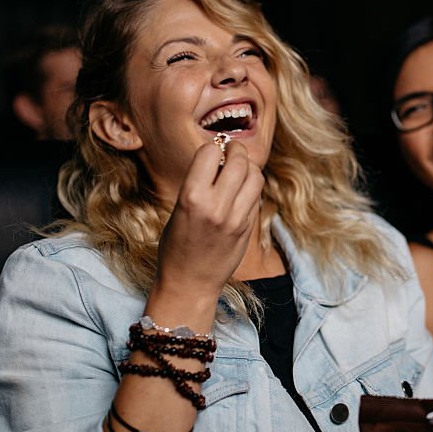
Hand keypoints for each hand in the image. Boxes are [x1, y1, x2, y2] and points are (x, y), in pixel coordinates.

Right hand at [150, 141, 263, 315]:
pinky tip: (241, 192)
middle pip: (239, 161)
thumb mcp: (179, 209)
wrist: (190, 283)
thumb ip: (199, 183)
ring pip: (255, 176)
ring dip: (248, 167)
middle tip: (231, 151)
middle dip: (236, 150)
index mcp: (191, 198)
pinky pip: (256, 196)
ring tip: (239, 170)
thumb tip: (219, 156)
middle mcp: (216, 206)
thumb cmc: (176, 246)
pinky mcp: (248, 228)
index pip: (209, 152)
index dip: (212, 148)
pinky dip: (251, 188)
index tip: (212, 151)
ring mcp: (236, 218)